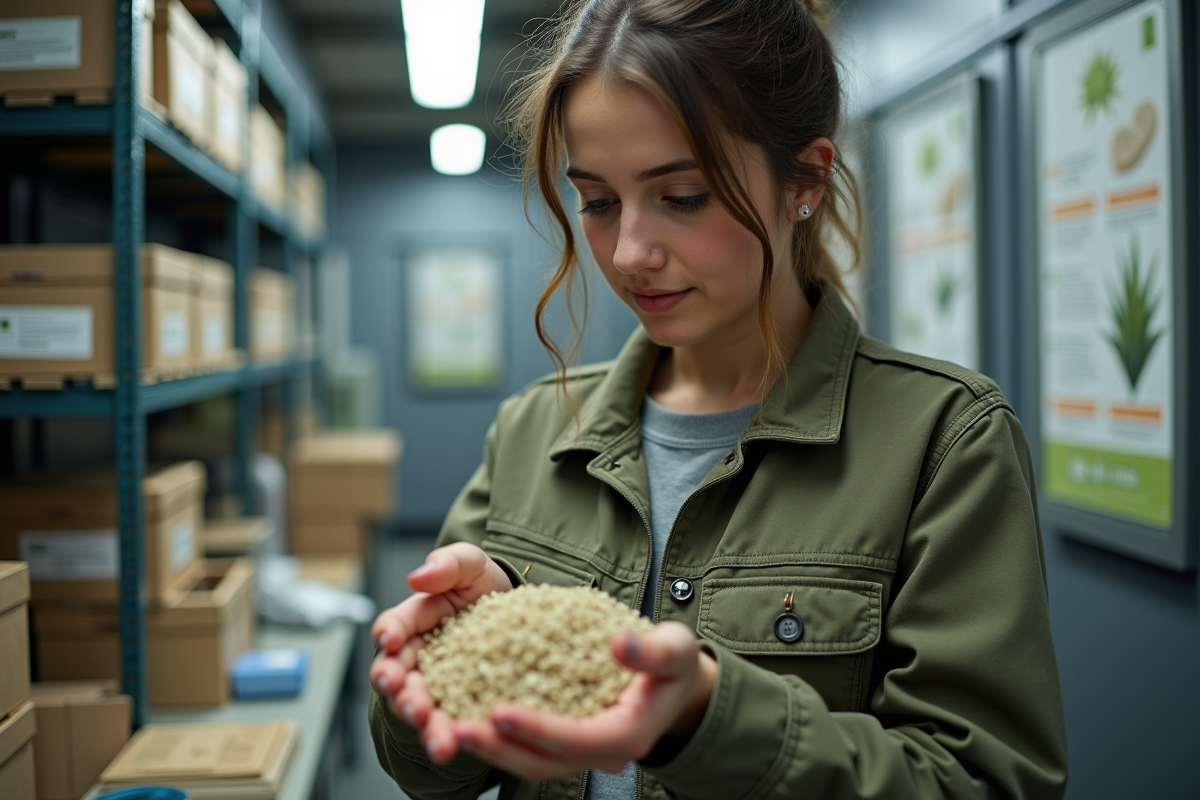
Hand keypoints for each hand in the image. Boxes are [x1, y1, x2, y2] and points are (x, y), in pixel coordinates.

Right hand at [369, 542, 513, 761]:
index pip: (392, 628)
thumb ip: (446, 564)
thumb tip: (417, 576)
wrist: (523, 611)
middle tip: (410, 702)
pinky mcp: (461, 706)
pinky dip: (455, 738)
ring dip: (425, 727)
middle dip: (400, 692)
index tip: (390, 639)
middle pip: (399, 677)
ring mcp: (438, 686)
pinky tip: (462, 747)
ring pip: (421, 708)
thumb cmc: (484, 585)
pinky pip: (454, 724)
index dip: (388, 633)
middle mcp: (419, 657)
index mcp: (414, 620)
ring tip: (437, 739)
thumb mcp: (471, 564)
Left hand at [450, 622, 717, 780]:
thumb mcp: (675, 648)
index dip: (536, 730)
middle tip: (457, 726)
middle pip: (543, 763)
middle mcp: (602, 753)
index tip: (498, 709)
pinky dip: (498, 738)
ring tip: (450, 725)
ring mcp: (581, 752)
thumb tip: (619, 644)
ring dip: (491, 749)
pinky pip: (527, 748)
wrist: (675, 684)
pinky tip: (465, 714)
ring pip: (530, 762)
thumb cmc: (674, 663)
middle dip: (500, 748)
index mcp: (627, 734)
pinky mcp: (565, 742)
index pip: (576, 741)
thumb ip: (651, 650)